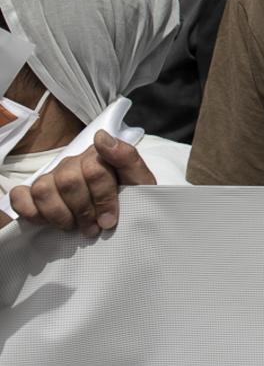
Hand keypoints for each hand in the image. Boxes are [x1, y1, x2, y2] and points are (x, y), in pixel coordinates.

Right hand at [6, 130, 156, 235]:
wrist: (122, 215)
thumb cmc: (130, 198)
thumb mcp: (140, 181)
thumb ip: (127, 157)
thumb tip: (102, 137)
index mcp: (98, 155)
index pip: (94, 170)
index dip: (102, 198)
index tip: (109, 220)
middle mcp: (72, 162)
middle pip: (69, 181)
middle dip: (83, 210)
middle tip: (92, 228)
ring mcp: (52, 176)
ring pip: (44, 189)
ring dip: (59, 214)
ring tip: (74, 227)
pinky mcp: (34, 192)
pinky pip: (21, 196)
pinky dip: (31, 212)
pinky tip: (47, 222)